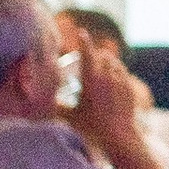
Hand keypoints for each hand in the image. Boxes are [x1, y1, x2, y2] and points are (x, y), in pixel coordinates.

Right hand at [67, 41, 147, 163]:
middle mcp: (108, 76)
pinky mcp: (130, 88)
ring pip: (114, 62)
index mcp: (92, 80)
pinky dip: (116, 69)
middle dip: (94, 53)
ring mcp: (121, 81)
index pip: (88, 53)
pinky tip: (112, 73)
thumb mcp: (70, 117)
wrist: (119, 137)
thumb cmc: (92, 127)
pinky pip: (123, 71)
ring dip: (106, 59)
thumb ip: (56, 108)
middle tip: (88, 55)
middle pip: (101, 55)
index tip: (81, 32)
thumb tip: (38, 104)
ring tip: (100, 62)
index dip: (84, 41)